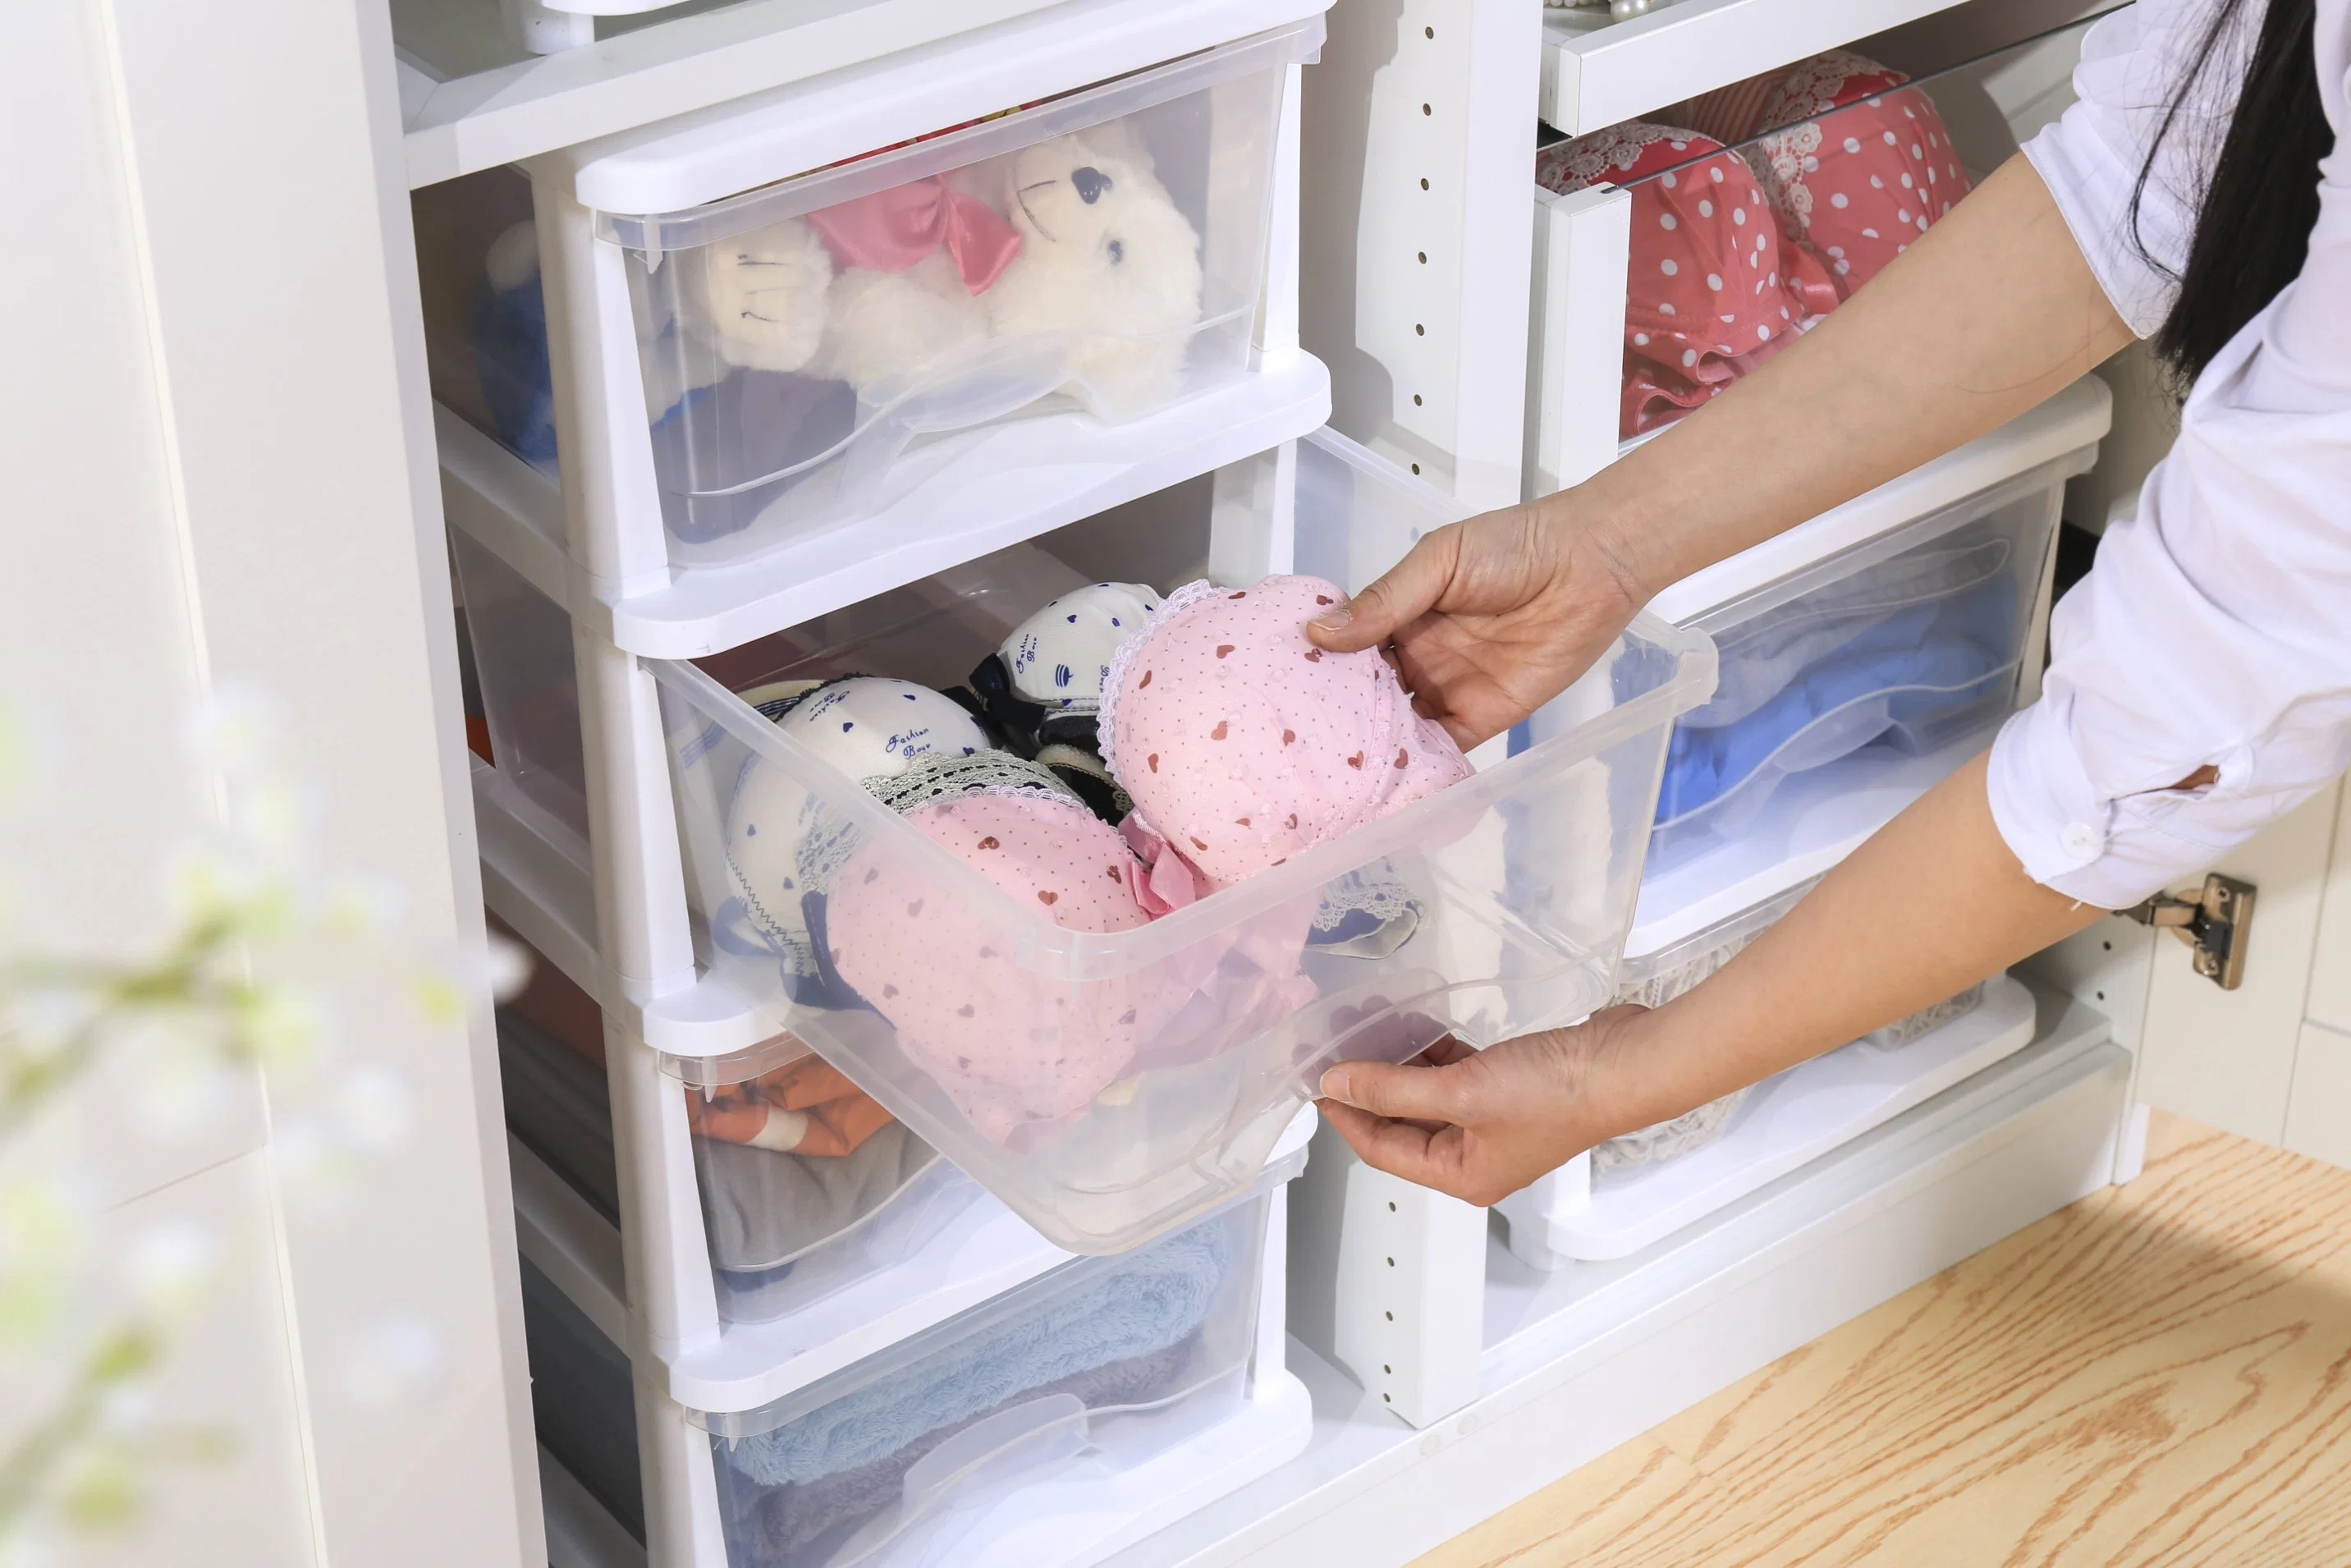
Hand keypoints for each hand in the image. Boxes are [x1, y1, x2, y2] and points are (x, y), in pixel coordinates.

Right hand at [1306, 499, 1647, 749]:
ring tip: (1327, 771)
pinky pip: (1444, 749)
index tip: (1280, 690)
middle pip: (1368, 693)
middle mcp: (1419, 656)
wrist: (1590, 564)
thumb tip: (1318, 634)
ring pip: (1399, 726)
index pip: (1350, 647)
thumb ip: (1384, 602)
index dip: (1319, 667)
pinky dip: (1417, 766)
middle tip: (1294, 741)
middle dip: (1337, 715)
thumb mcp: (1437, 562)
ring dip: (1371, 745)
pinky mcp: (1484, 716)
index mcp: (1402, 614)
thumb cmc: (1514, 546)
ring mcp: (1449, 688)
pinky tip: (1384, 783)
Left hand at [1315, 1009, 1653, 1205]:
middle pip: (1402, 1124)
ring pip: (1429, 1096)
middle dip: (1370, 1087)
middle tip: (1336, 1048)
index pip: (1382, 1150)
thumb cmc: (1554, 1094)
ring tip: (1371, 1026)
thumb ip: (1392, 1088)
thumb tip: (1336, 1083)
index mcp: (1461, 1175)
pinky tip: (1419, 1028)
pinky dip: (1435, 1055)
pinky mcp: (1510, 1090)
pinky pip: (1457, 1076)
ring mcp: (1495, 1123)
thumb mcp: (1460, 1093)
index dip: (1345, 1116)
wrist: (1623, 1065)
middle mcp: (1475, 1156)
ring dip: (1401, 1065)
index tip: (1314, 1082)